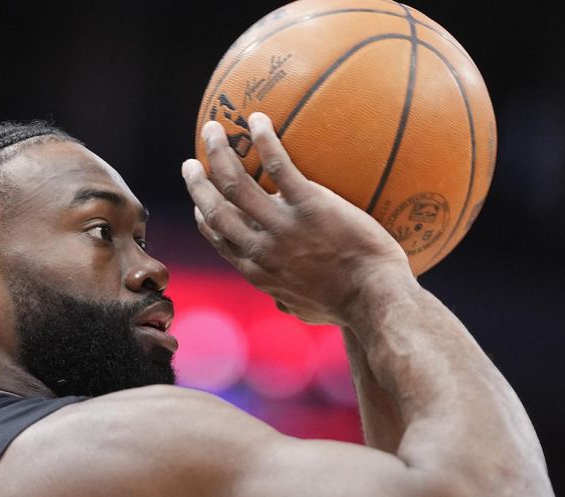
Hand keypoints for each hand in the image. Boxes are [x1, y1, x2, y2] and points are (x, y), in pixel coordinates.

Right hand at [182, 113, 412, 324]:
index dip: (204, 217)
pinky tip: (259, 119)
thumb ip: (287, 299)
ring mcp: (282, 226)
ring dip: (219, 153)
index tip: (199, 204)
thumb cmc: (347, 306)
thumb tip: (285, 301)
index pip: (220, 239)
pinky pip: (279, 166)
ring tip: (214, 129)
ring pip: (235, 184)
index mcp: (256, 271)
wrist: (373, 300)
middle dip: (198, 184)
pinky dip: (264, 140)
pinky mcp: (309, 205)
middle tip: (191, 163)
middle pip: (216, 210)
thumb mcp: (305, 309)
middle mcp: (260, 248)